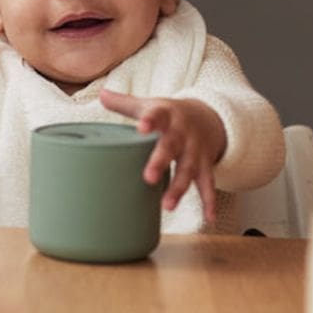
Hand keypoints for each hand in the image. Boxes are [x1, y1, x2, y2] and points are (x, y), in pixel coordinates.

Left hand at [99, 88, 226, 223]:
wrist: (208, 116)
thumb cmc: (169, 114)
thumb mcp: (152, 105)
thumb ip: (125, 103)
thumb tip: (102, 94)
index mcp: (167, 116)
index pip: (157, 116)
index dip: (150, 121)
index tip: (142, 127)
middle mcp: (182, 134)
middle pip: (171, 147)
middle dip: (161, 162)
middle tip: (148, 177)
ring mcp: (195, 151)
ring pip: (188, 170)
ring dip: (179, 187)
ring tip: (168, 205)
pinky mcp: (205, 166)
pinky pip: (208, 184)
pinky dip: (210, 201)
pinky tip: (208, 218)